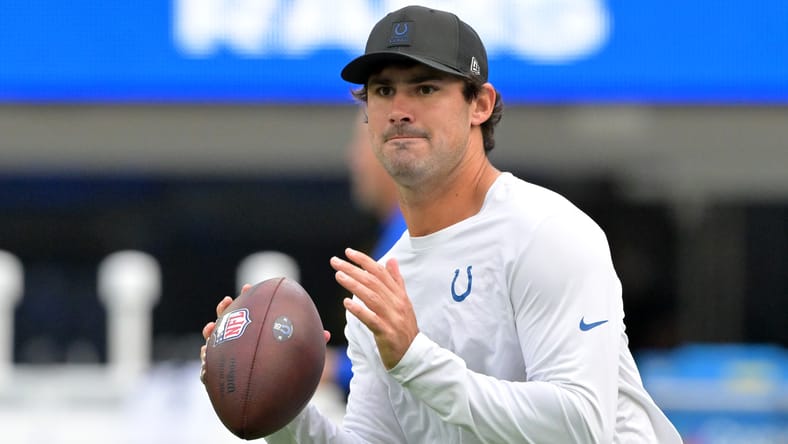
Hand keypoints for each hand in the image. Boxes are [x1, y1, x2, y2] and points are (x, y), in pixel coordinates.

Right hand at [199, 284, 331, 383]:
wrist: (273, 396)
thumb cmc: (284, 370)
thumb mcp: (294, 356)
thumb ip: (307, 344)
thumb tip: (326, 335)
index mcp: (254, 333)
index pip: (248, 312)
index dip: (246, 298)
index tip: (248, 287)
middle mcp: (238, 343)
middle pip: (226, 323)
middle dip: (224, 310)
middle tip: (227, 301)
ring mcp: (226, 358)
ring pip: (212, 344)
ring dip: (210, 334)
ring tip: (209, 328)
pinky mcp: (219, 377)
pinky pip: (208, 371)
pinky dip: (207, 365)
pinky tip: (207, 362)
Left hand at [330, 248, 417, 369]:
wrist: (414, 355)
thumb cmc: (404, 328)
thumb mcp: (403, 302)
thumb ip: (396, 281)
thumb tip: (391, 260)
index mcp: (399, 295)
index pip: (380, 272)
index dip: (364, 260)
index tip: (348, 252)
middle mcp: (396, 303)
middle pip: (373, 281)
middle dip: (353, 269)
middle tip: (335, 261)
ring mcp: (392, 318)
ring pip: (371, 297)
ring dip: (354, 285)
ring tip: (338, 276)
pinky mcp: (386, 333)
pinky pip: (371, 319)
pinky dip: (358, 310)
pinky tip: (346, 303)